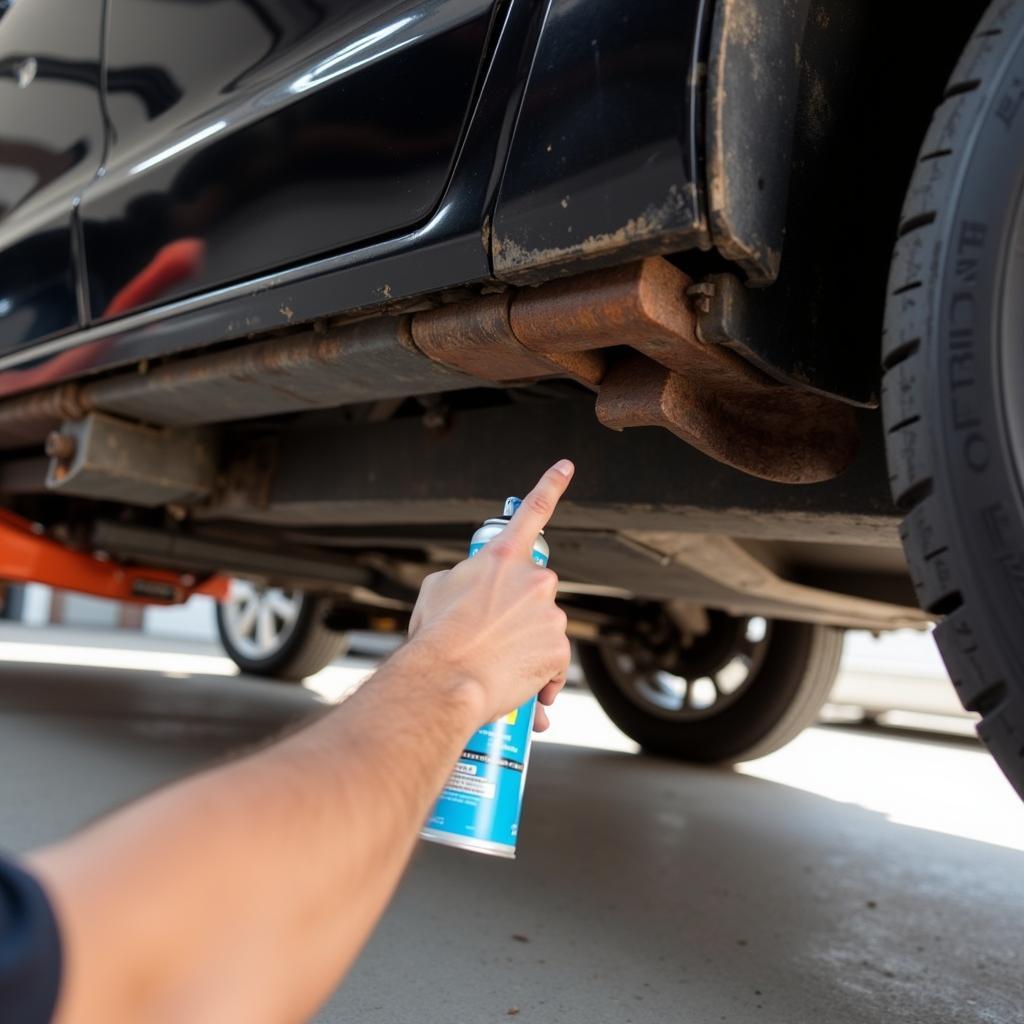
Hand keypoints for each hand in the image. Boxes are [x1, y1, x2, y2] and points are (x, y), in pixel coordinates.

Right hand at [407, 459, 574, 730]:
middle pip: (535, 591)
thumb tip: (476, 598)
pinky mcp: (559, 647)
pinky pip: (555, 663)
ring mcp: (550, 613)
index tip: (567, 466)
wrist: (445, 679)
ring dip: (527, 646)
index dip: (551, 484)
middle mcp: (534, 578)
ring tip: (495, 666)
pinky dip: (542, 679)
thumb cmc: (436, 636)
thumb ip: (464, 580)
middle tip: (492, 637)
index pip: (532, 510)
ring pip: (544, 628)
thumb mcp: (436, 591)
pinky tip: (524, 692)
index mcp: (501, 556)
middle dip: (519, 612)